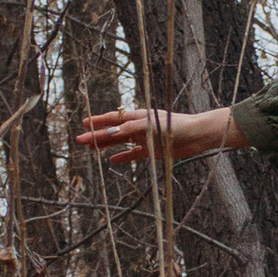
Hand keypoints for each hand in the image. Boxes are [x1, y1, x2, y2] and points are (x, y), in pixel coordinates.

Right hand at [75, 102, 236, 168]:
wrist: (197, 136)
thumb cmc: (174, 126)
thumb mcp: (148, 126)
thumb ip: (127, 130)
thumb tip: (107, 134)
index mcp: (137, 116)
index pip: (113, 119)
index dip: (98, 121)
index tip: (83, 124)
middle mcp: (139, 126)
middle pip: (114, 131)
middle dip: (97, 136)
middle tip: (80, 141)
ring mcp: (145, 138)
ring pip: (121, 142)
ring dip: (106, 146)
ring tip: (92, 150)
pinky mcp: (153, 150)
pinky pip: (133, 154)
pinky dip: (123, 157)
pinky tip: (112, 160)